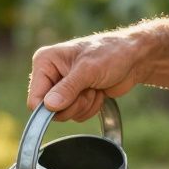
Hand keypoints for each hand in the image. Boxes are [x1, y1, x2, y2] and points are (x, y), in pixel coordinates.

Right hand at [28, 29, 146, 120]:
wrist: (133, 59)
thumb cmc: (112, 54)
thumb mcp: (88, 70)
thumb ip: (67, 89)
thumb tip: (49, 106)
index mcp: (45, 62)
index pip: (35, 98)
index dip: (51, 107)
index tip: (71, 100)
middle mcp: (50, 75)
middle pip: (50, 110)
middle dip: (74, 104)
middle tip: (88, 88)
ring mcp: (62, 87)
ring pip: (65, 114)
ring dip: (84, 104)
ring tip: (95, 86)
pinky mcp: (74, 97)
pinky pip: (76, 115)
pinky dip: (90, 107)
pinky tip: (98, 91)